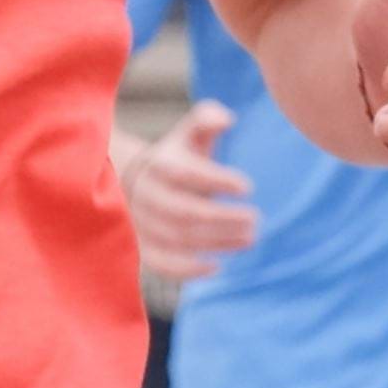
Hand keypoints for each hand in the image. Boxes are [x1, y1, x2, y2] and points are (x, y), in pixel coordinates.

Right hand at [119, 102, 257, 279]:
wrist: (132, 183)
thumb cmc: (175, 158)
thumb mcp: (188, 135)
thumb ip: (207, 119)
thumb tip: (227, 118)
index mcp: (160, 165)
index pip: (187, 174)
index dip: (217, 181)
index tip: (248, 187)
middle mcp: (148, 195)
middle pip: (185, 212)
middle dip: (223, 218)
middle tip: (255, 219)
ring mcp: (143, 224)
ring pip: (180, 238)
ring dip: (217, 242)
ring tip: (250, 238)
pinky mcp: (144, 248)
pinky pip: (163, 264)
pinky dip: (188, 270)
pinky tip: (217, 266)